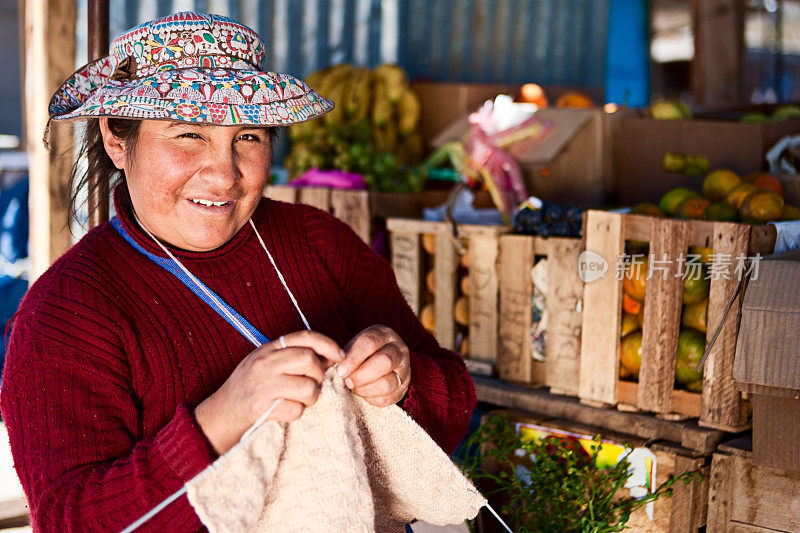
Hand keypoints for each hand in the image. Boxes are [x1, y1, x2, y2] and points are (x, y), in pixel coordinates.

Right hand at [194, 330, 343, 453]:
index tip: (339, 355)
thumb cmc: (250, 387)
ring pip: (308, 388)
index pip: (304, 337)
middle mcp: (264, 363)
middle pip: (309, 360)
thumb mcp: (266, 363)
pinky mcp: (262, 407)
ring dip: (310, 398)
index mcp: (268, 349)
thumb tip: (329, 356)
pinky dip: (295, 413)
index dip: (327, 344)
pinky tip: (284, 411)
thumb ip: (292, 356)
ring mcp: (262, 385)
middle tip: (312, 384)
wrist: (221, 413)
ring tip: (300, 400)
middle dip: (318, 375)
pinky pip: (296, 410)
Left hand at [337, 325, 410, 406]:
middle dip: (362, 375)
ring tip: (355, 388)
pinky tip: (364, 393)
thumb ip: (346, 355)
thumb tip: (340, 370)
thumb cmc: (363, 353)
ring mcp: (405, 370)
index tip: (341, 371)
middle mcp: (399, 350)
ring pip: (387, 383)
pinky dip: (372, 399)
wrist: (379, 363)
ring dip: (366, 389)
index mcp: (385, 335)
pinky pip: (388, 398)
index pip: (370, 343)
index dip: (354, 358)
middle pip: (385, 362)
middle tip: (348, 382)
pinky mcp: (403, 388)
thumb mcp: (354, 346)